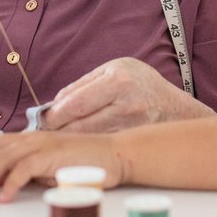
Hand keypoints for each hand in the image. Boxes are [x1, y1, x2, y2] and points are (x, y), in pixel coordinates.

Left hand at [0, 132, 122, 202]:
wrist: (116, 155)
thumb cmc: (86, 165)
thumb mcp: (49, 169)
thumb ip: (28, 173)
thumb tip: (3, 185)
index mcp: (28, 140)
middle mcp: (31, 138)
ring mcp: (42, 144)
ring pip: (1, 158)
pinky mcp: (53, 155)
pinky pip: (24, 168)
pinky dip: (10, 182)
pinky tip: (3, 198)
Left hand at [37, 57, 214, 131]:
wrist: (175, 107)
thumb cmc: (140, 84)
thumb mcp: (113, 69)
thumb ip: (82, 85)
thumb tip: (54, 104)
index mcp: (118, 80)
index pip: (76, 104)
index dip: (54, 115)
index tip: (42, 120)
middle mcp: (127, 105)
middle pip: (80, 126)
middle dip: (58, 131)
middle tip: (43, 133)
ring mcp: (133, 127)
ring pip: (88, 140)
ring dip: (69, 141)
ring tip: (57, 139)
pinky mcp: (134, 143)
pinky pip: (101, 147)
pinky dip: (86, 148)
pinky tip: (78, 146)